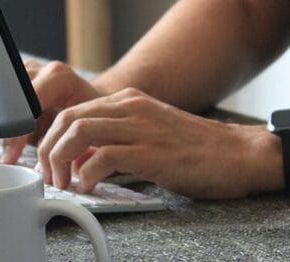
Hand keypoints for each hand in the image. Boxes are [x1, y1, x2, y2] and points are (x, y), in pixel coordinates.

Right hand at [0, 60, 102, 163]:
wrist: (94, 106)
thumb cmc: (94, 119)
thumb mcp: (88, 128)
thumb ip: (72, 141)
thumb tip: (58, 167)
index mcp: (57, 77)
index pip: (25, 103)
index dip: (13, 133)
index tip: (9, 157)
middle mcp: (36, 71)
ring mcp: (18, 76)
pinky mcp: (7, 86)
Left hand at [36, 88, 281, 199]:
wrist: (241, 155)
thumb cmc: (199, 152)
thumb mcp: (150, 135)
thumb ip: (117, 141)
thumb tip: (81, 161)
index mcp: (129, 101)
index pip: (72, 109)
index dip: (52, 137)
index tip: (48, 162)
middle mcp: (131, 107)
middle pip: (67, 117)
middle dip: (48, 149)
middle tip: (50, 176)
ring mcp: (141, 127)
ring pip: (77, 132)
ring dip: (60, 160)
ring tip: (64, 183)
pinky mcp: (151, 152)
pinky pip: (102, 157)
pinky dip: (87, 175)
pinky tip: (90, 188)